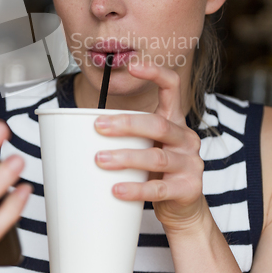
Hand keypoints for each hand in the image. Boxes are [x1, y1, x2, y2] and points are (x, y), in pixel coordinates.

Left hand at [94, 62, 204, 232]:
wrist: (182, 207)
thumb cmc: (157, 170)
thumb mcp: (147, 144)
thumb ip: (127, 133)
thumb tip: (81, 124)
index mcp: (175, 120)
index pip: (172, 87)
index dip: (155, 74)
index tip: (133, 66)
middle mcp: (186, 138)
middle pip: (158, 124)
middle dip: (126, 123)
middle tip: (98, 126)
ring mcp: (190, 163)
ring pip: (156, 157)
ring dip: (125, 157)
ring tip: (100, 159)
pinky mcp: (188, 189)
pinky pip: (158, 189)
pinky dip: (135, 189)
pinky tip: (116, 189)